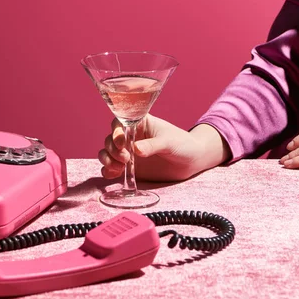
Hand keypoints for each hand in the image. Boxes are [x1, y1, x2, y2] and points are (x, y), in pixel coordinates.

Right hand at [98, 115, 226, 181]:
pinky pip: (112, 169)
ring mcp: (128, 152)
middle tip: (126, 159)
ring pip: (107, 153)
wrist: (191, 161)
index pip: (119, 123)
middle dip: (113, 150)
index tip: (121, 143)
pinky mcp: (129, 167)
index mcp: (139, 123)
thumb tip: (135, 149)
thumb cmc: (183, 144)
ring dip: (107, 160)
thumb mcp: (169, 142)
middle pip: (110, 139)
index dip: (116, 132)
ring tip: (119, 168)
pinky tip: (114, 174)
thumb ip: (153, 145)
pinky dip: (108, 171)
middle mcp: (130, 137)